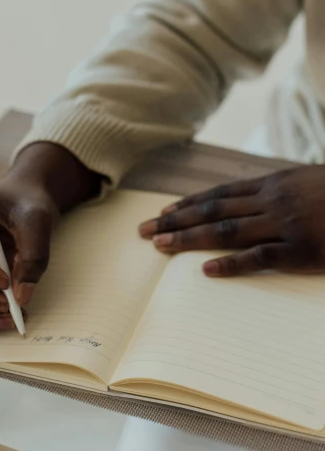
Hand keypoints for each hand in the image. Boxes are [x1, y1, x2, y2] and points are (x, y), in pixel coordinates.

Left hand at [138, 166, 324, 276]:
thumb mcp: (307, 180)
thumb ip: (279, 189)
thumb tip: (253, 198)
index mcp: (273, 183)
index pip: (219, 194)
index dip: (188, 204)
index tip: (162, 212)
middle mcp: (271, 201)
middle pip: (212, 210)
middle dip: (175, 221)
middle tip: (143, 231)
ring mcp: (285, 224)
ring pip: (226, 231)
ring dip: (189, 239)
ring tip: (160, 246)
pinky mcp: (302, 250)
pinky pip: (260, 258)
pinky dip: (231, 264)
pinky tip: (206, 270)